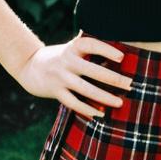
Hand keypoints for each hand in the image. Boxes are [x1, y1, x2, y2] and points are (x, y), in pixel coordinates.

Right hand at [13, 33, 130, 119]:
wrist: (30, 66)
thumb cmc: (62, 57)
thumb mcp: (73, 48)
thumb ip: (91, 50)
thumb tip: (122, 56)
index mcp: (73, 47)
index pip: (91, 45)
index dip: (106, 50)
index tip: (122, 57)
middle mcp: (66, 61)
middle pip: (92, 71)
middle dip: (113, 78)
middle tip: (131, 84)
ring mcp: (60, 77)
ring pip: (85, 89)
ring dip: (104, 97)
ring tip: (120, 103)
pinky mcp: (55, 91)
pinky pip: (73, 102)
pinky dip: (87, 109)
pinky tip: (101, 114)